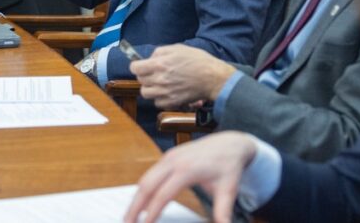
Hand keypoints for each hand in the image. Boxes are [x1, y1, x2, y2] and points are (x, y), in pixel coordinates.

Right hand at [124, 132, 258, 222]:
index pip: (162, 195)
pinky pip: (149, 174)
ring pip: (144, 179)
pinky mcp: (167, 157)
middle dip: (134, 206)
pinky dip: (142, 189)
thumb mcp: (228, 190)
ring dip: (135, 198)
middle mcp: (173, 161)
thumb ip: (223, 212)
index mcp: (186, 169)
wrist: (230, 142)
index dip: (152, 212)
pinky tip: (140, 202)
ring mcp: (168, 157)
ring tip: (129, 216)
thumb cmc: (228, 166)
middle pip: (146, 185)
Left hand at [129, 44, 235, 106]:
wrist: (213, 78)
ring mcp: (165, 93)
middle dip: (145, 76)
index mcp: (159, 64)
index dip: (137, 66)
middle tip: (153, 73)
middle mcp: (160, 80)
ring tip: (159, 84)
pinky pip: (157, 103)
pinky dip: (160, 98)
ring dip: (150, 88)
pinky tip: (167, 92)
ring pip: (146, 93)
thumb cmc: (198, 61)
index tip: (141, 66)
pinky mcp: (173, 102)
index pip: (135, 68)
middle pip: (140, 81)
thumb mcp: (177, 48)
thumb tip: (150, 58)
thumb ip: (159, 52)